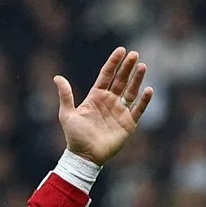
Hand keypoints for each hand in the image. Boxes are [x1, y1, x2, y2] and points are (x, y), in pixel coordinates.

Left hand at [54, 47, 152, 166]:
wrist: (84, 156)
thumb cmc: (74, 136)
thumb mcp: (67, 114)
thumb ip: (65, 95)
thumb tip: (57, 77)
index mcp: (96, 97)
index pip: (107, 75)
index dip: (113, 63)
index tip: (120, 50)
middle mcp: (109, 101)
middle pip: (121, 80)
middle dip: (128, 67)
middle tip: (134, 54)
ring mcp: (120, 111)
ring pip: (131, 91)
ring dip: (137, 79)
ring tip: (142, 66)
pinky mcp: (128, 123)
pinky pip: (138, 109)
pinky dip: (144, 100)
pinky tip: (148, 90)